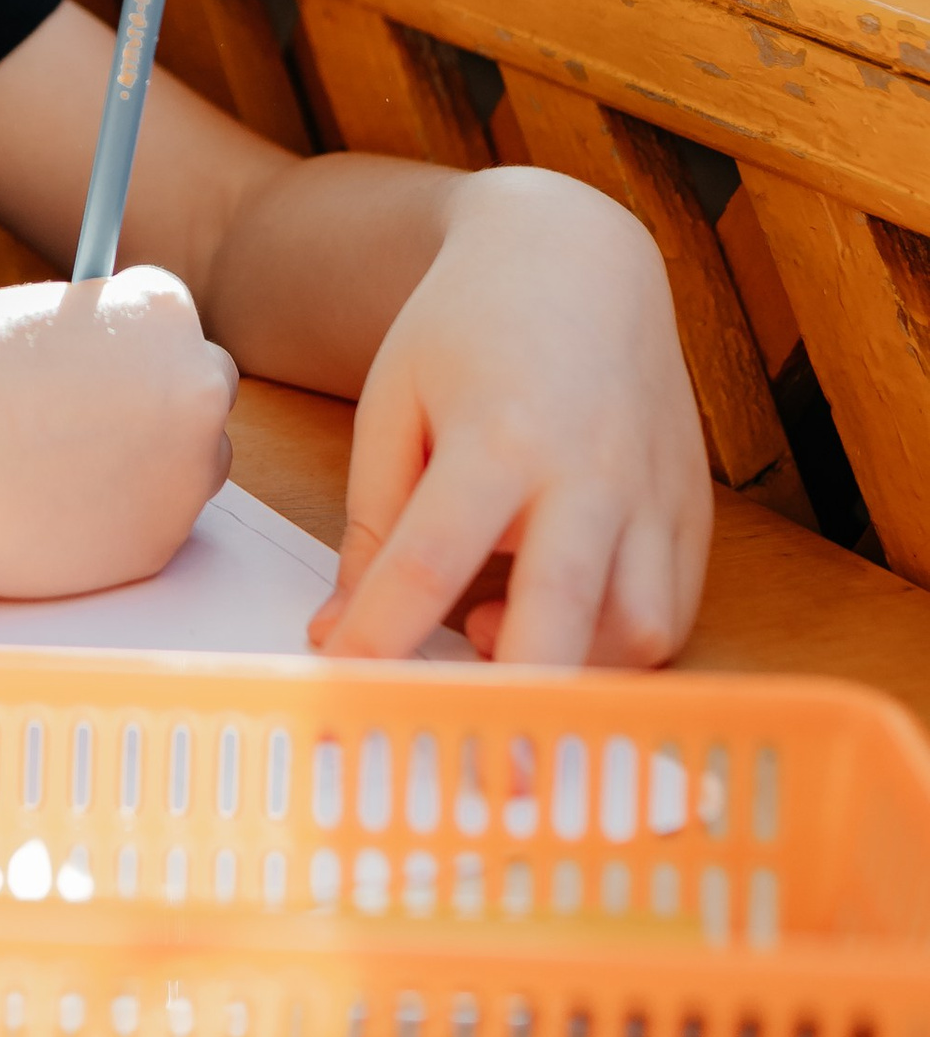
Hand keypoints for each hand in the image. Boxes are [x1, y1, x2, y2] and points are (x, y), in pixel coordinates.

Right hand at [0, 268, 237, 601]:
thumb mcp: (32, 317)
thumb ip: (88, 336)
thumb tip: (103, 358)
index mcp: (161, 314)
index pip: (171, 317)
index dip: (124, 336)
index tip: (88, 357)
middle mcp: (195, 390)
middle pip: (205, 388)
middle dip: (161, 398)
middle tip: (96, 415)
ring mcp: (183, 475)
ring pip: (192, 466)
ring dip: (151, 465)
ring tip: (64, 466)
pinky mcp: (155, 546)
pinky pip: (152, 526)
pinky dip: (115, 521)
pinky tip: (51, 508)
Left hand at [313, 169, 709, 665]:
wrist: (575, 257)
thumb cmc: (467, 327)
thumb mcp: (395, 403)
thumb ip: (374, 522)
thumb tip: (344, 634)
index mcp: (498, 433)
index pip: (430, 561)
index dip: (382, 638)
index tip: (343, 692)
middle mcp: (588, 469)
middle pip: (562, 609)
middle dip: (525, 702)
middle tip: (492, 780)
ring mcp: (652, 492)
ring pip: (636, 626)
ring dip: (573, 668)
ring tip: (496, 638)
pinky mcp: (692, 509)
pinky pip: (671, 610)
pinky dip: (618, 644)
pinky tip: (560, 620)